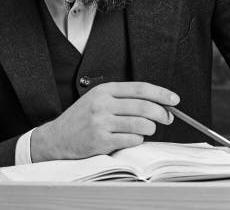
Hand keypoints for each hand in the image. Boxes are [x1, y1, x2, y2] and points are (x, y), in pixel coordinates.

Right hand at [31, 82, 178, 161]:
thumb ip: (124, 99)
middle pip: (144, 107)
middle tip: (168, 118)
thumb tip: (159, 103)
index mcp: (105, 90)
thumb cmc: (82, 118)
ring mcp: (100, 123)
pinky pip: (132, 140)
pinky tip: (131, 139)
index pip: (141, 88)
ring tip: (146, 130)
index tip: (174, 100)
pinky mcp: (100, 141)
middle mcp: (102, 104)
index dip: (161, 94)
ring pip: (141, 124)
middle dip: (162, 113)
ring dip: (150, 129)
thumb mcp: (100, 100)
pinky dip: (137, 140)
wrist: (55, 138)